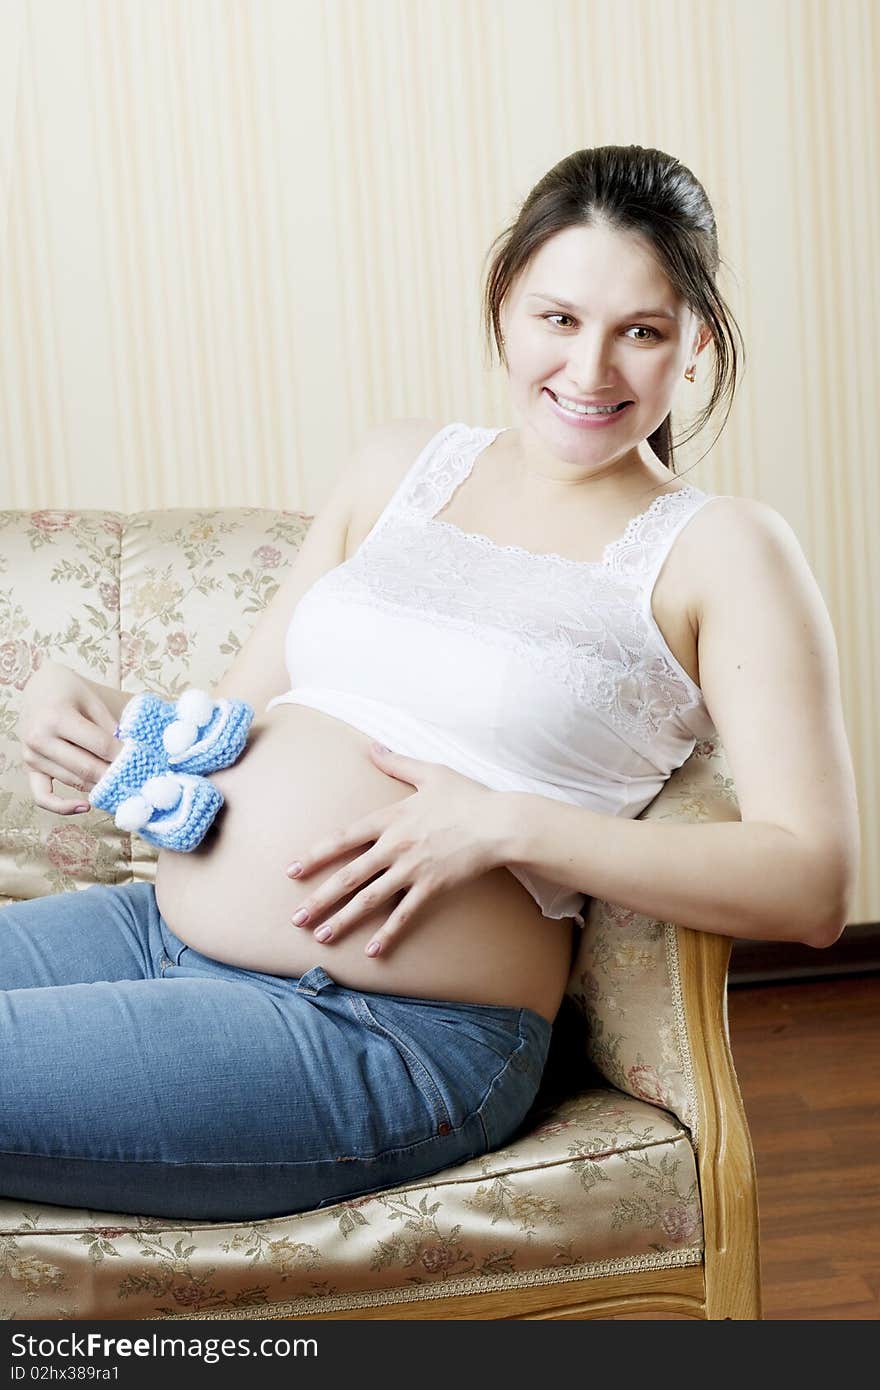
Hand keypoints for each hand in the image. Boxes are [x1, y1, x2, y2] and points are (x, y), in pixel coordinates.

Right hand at [19, 660, 122, 814]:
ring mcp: (31, 756)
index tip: (141, 759)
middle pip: (86, 768)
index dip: (123, 755)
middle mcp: (39, 739)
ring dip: (97, 787)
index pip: (100, 745)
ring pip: (72, 782)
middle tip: (135, 779)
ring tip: (119, 786)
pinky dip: (62, 807)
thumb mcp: (92, 699)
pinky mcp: (28, 768)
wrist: (38, 687)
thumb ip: (109, 726)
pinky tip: (85, 807)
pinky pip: (42, 797)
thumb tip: (128, 753)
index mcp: (56, 718)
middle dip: (114, 775)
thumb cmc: (68, 691)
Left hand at [284, 742, 509, 957]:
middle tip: (296, 919)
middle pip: (348, 875)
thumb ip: (397, 762)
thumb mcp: (430, 772)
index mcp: (390, 819)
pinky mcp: (432, 887)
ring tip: (321, 936)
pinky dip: (388, 934)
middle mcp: (394, 846)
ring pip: (369, 899)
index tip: (291, 871)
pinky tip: (372, 951)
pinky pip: (404, 914)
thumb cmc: (467, 796)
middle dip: (319, 899)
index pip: (343, 838)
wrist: (500, 823)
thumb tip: (372, 746)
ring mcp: (412, 869)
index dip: (315, 855)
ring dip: (342, 919)